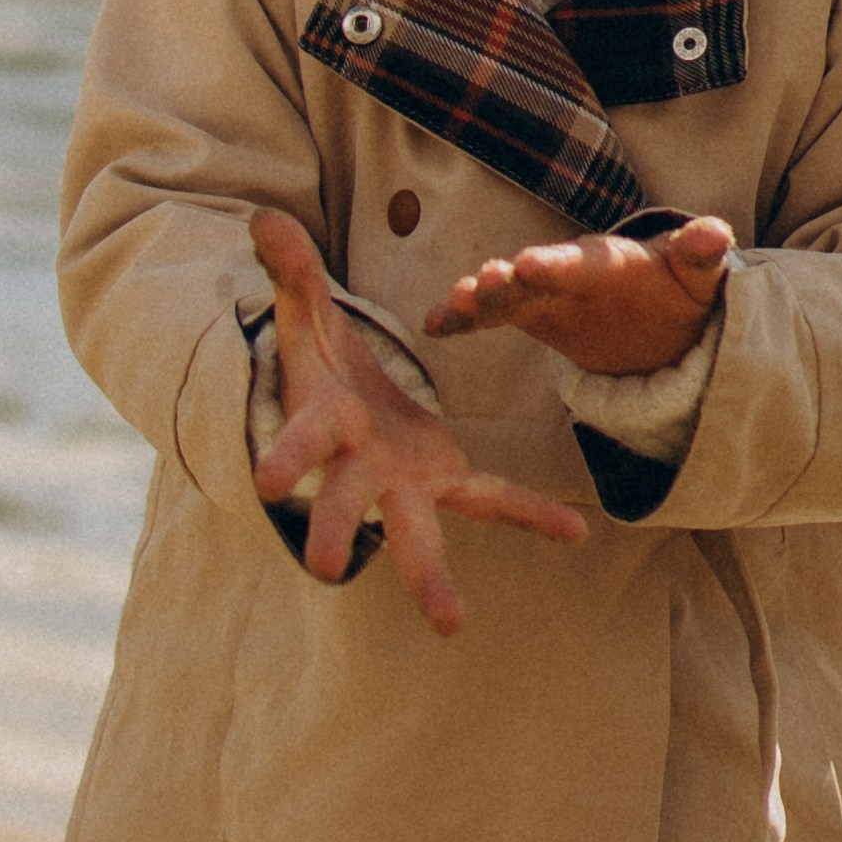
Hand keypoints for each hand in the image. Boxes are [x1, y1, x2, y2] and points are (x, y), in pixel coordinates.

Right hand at [248, 209, 585, 631]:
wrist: (341, 400)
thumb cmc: (316, 361)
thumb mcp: (305, 311)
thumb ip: (292, 270)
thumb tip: (266, 217)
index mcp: (323, 422)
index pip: (300, 441)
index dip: (286, 456)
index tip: (268, 483)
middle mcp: (359, 465)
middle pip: (345, 500)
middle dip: (334, 530)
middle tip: (322, 570)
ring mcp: (402, 480)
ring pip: (412, 530)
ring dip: (427, 576)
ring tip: (449, 624)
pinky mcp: (444, 479)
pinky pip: (489, 500)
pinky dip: (530, 514)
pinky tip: (576, 533)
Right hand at [423, 217, 733, 372]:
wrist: (659, 315)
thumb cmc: (676, 288)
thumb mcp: (695, 275)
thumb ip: (700, 255)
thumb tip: (717, 233)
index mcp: (604, 261)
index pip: (579, 262)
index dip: (554, 265)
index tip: (527, 264)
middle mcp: (566, 272)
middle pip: (533, 277)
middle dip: (506, 280)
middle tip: (481, 283)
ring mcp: (543, 292)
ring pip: (506, 294)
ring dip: (480, 297)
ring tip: (456, 301)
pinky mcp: (530, 314)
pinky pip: (491, 316)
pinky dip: (463, 318)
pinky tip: (434, 325)